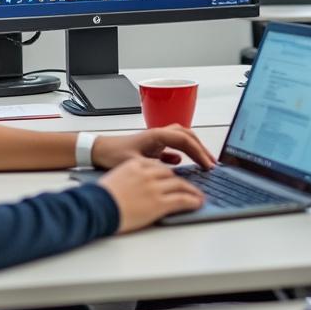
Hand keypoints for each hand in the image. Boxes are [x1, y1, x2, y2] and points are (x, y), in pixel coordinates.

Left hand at [92, 125, 216, 169]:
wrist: (98, 150)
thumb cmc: (112, 154)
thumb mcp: (135, 163)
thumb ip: (155, 168)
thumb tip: (173, 174)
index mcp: (156, 135)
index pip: (185, 141)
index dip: (199, 153)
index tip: (208, 165)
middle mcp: (158, 134)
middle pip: (188, 136)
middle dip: (202, 149)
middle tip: (213, 163)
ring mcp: (156, 140)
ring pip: (182, 139)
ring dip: (194, 149)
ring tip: (203, 162)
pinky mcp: (151, 147)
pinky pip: (172, 146)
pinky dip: (181, 152)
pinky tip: (181, 163)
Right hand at [99, 158, 204, 232]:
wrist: (95, 208)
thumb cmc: (100, 198)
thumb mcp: (115, 178)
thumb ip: (130, 177)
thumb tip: (137, 186)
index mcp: (136, 164)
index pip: (159, 166)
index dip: (170, 174)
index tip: (175, 178)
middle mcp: (147, 173)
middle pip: (172, 174)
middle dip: (184, 181)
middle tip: (192, 186)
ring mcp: (154, 187)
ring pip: (181, 185)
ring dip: (192, 191)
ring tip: (198, 196)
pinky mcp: (159, 202)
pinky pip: (182, 199)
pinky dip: (193, 201)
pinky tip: (197, 203)